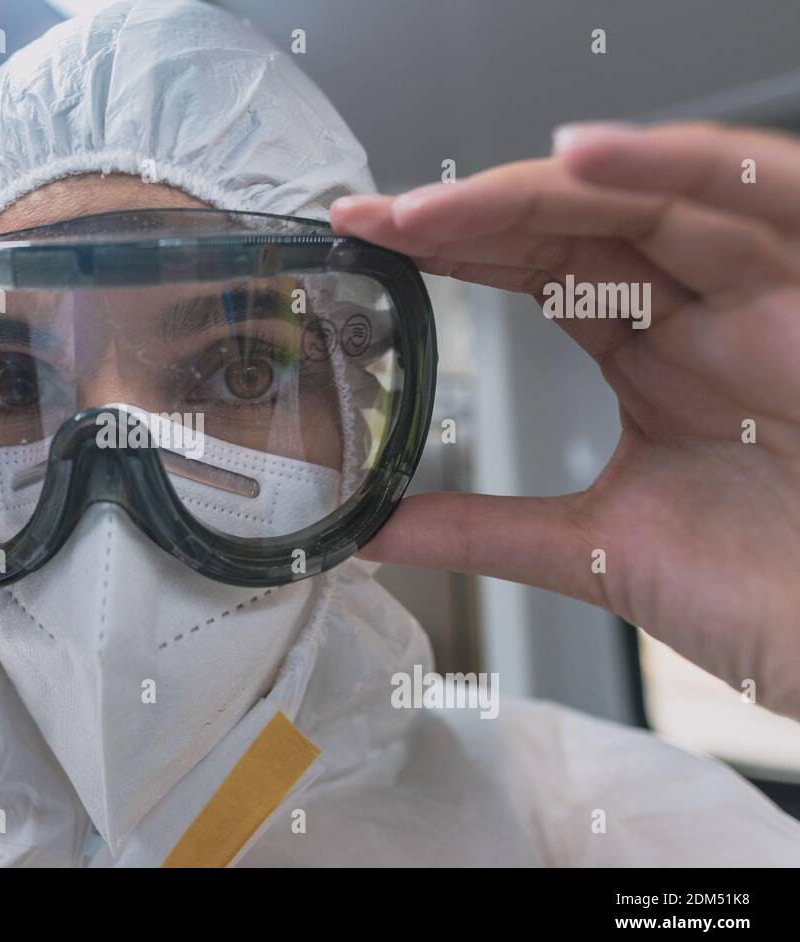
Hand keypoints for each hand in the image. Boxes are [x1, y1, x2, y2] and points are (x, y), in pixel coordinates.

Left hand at [331, 121, 799, 717]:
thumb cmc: (763, 594)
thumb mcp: (595, 548)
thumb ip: (483, 529)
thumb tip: (373, 528)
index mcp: (659, 359)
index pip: (542, 270)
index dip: (456, 249)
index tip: (368, 243)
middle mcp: (706, 313)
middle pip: (579, 225)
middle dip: (470, 215)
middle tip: (372, 220)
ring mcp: (765, 294)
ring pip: (649, 199)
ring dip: (539, 191)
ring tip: (434, 205)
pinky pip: (761, 197)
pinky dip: (673, 169)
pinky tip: (583, 161)